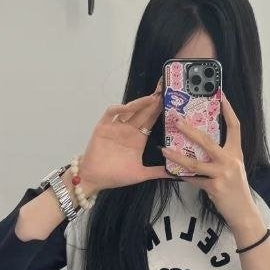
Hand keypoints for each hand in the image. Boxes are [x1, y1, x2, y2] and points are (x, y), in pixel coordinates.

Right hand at [77, 77, 173, 194]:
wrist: (94, 179)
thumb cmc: (116, 176)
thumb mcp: (140, 174)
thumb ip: (156, 172)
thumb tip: (175, 175)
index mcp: (138, 139)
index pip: (151, 120)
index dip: (160, 110)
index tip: (171, 101)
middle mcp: (128, 130)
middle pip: (143, 112)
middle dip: (153, 102)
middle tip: (164, 90)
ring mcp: (116, 127)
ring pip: (129, 110)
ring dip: (140, 103)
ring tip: (152, 98)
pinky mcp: (103, 127)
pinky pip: (111, 114)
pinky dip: (118, 109)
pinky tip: (127, 107)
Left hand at [162, 91, 257, 226]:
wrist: (243, 212)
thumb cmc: (236, 190)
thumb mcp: (234, 168)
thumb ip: (222, 157)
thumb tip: (204, 146)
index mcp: (236, 153)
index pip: (235, 127)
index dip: (228, 110)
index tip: (221, 96)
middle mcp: (230, 160)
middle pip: (208, 141)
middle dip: (190, 130)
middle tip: (177, 121)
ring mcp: (223, 174)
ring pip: (195, 162)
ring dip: (177, 156)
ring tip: (164, 149)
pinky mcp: (215, 187)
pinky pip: (194, 180)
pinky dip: (183, 177)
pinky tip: (173, 173)